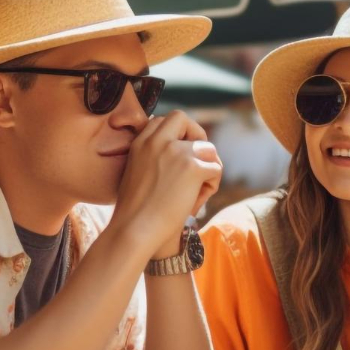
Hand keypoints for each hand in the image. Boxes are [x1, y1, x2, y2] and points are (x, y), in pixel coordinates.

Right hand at [112, 111, 222, 259]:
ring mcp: (176, 152)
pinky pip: (216, 168)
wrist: (134, 230)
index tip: (181, 153)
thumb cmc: (133, 213)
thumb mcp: (135, 175)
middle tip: (198, 161)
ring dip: (208, 167)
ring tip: (197, 189)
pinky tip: (197, 200)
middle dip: (196, 136)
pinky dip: (212, 184)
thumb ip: (152, 160)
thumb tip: (178, 158)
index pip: (163, 120)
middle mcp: (157, 141)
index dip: (177, 134)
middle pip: (183, 119)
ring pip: (208, 148)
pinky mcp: (192, 167)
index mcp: (140, 143)